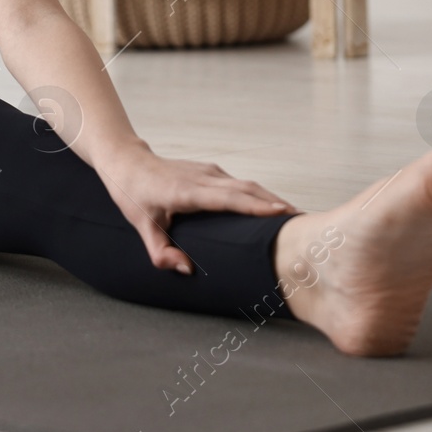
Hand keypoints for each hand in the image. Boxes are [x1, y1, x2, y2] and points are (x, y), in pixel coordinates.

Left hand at [98, 139, 297, 272]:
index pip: (228, 198)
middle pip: (247, 190)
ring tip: (297, 219)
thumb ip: (160, 252)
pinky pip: (242, 185)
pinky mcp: (213, 172)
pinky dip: (261, 196)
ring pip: (248, 185)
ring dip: (272, 200)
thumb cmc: (134, 194)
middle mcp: (203, 178)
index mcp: (187, 191)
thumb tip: (187, 269)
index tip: (282, 214)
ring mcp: (210, 172)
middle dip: (276, 205)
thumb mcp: (142, 226)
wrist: (127, 162)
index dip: (256, 206)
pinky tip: (274, 210)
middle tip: (304, 223)